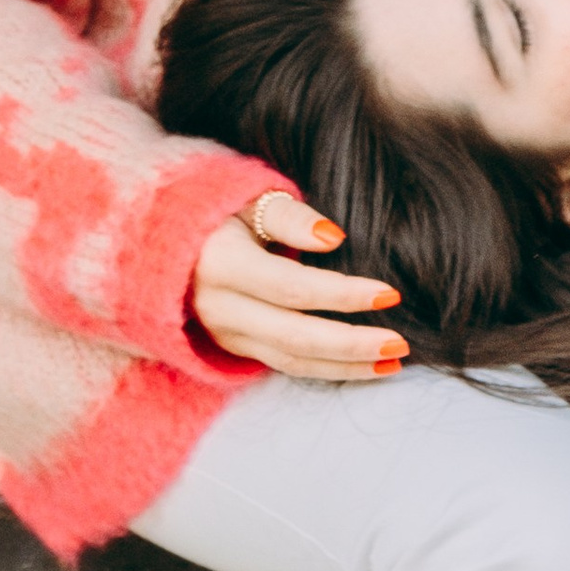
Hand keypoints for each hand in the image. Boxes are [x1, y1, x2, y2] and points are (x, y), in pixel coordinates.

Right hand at [190, 191, 407, 378]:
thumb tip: (334, 238)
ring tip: (393, 363)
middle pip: (293, 336)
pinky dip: (327, 369)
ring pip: (291, 361)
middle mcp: (220, 307)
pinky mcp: (235, 348)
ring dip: (346, 366)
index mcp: (222, 264)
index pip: (292, 288)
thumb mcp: (248, 200)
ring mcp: (226, 334)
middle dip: (351, 344)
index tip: (390, 294)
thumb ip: (290, 216)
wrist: (169, 244)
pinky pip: (285, 365)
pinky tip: (365, 367)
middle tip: (400, 343)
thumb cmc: (222, 214)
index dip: (342, 295)